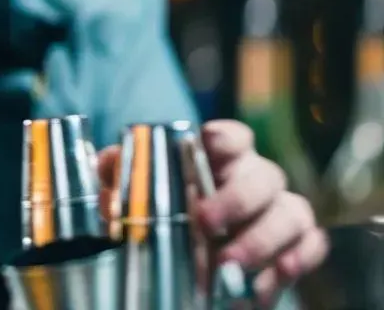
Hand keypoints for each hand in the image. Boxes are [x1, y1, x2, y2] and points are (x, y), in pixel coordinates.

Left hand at [98, 120, 328, 305]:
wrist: (191, 260)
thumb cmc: (166, 213)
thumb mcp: (133, 193)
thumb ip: (118, 174)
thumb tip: (107, 165)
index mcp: (219, 161)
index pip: (232, 137)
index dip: (225, 137)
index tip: (210, 143)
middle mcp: (255, 180)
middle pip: (264, 175)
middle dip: (236, 199)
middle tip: (205, 223)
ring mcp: (280, 211)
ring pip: (292, 212)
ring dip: (262, 239)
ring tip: (228, 265)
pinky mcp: (298, 244)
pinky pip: (310, 246)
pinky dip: (294, 262)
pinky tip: (267, 280)